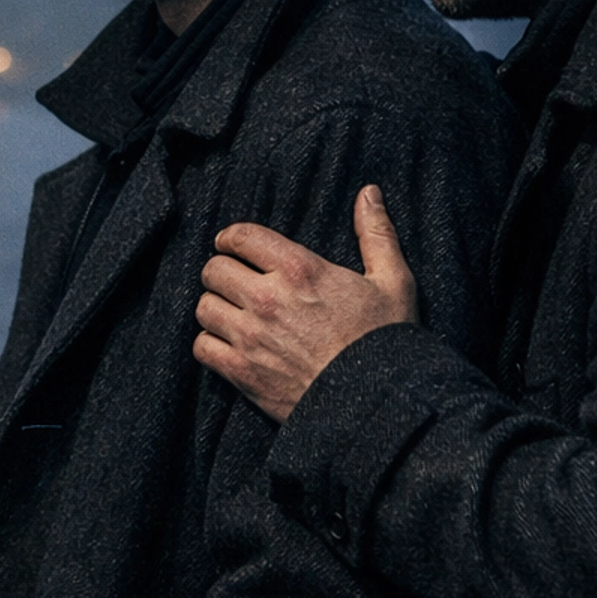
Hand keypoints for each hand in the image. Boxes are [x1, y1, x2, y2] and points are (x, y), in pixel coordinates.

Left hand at [194, 185, 418, 421]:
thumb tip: (369, 193)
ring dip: (215, 307)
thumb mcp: (393, 281)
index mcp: (300, 270)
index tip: (234, 245)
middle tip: (234, 280)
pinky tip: (228, 344)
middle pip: (214, 270)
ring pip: (204, 307)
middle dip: (222, 271)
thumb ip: (376, 233)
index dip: (233, 238)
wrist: (377, 404)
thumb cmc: (387, 342)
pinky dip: (210, 344)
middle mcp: (268, 299)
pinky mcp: (243, 372)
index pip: (242, 237)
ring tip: (231, 312)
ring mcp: (251, 337)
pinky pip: (203, 347)